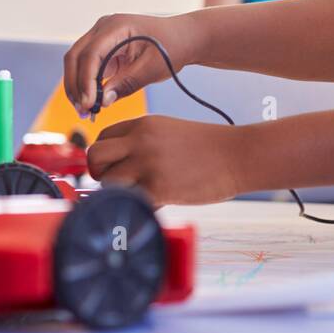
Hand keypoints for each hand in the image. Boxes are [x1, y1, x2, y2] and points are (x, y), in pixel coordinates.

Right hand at [63, 13, 198, 114]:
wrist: (183, 38)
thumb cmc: (173, 47)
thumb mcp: (153, 67)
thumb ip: (127, 83)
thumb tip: (103, 101)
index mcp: (116, 26)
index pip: (91, 54)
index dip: (86, 80)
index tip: (89, 103)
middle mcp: (103, 29)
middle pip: (75, 57)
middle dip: (75, 85)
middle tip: (83, 110)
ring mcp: (101, 38)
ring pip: (77, 63)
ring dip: (77, 87)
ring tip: (85, 111)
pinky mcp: (104, 50)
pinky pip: (87, 68)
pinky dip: (86, 85)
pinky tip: (91, 104)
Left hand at [86, 115, 242, 205]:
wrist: (238, 155)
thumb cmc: (209, 148)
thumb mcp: (171, 132)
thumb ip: (143, 143)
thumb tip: (121, 167)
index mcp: (143, 124)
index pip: (102, 138)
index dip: (105, 157)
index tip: (117, 168)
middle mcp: (140, 141)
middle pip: (95, 157)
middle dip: (101, 173)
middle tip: (118, 184)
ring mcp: (148, 164)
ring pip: (107, 182)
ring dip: (118, 193)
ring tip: (141, 194)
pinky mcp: (158, 188)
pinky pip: (130, 202)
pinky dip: (138, 207)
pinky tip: (156, 203)